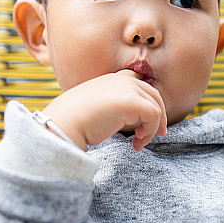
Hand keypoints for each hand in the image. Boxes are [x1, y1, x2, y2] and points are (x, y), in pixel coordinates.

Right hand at [42, 70, 167, 151]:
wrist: (64, 122)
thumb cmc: (74, 120)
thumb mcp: (95, 107)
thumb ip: (111, 107)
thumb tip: (121, 119)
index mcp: (112, 79)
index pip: (139, 84)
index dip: (148, 100)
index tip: (146, 120)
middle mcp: (122, 79)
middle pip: (153, 94)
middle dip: (159, 114)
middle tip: (159, 132)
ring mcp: (128, 89)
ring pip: (156, 106)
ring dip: (152, 128)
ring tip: (139, 142)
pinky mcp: (133, 102)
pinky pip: (154, 116)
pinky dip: (150, 132)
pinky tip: (136, 143)